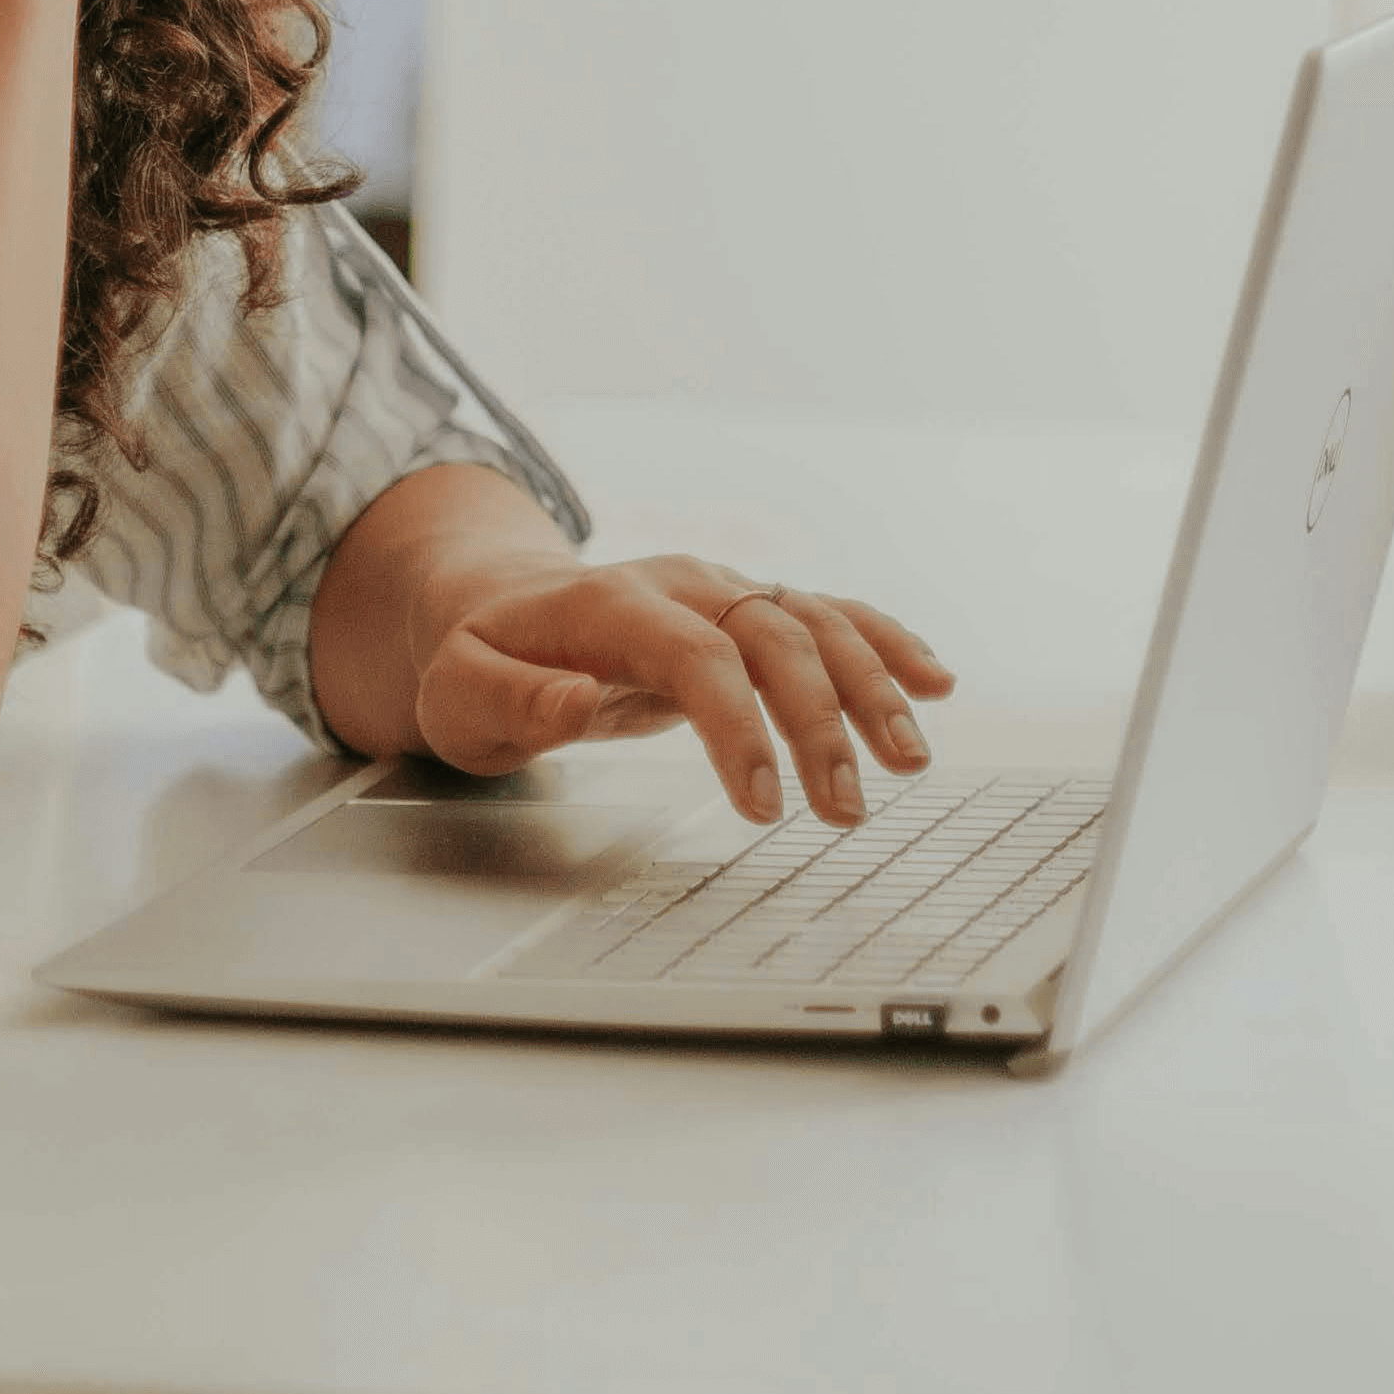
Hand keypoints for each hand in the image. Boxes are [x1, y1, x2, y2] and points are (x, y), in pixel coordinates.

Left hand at [409, 557, 956, 828]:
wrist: (495, 602)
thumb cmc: (477, 659)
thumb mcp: (459, 693)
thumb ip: (512, 700)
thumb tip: (576, 700)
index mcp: (612, 603)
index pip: (695, 653)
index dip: (738, 724)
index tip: (763, 804)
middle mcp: (681, 585)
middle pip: (772, 636)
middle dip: (819, 721)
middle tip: (844, 808)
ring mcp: (721, 591)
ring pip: (814, 622)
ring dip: (871, 686)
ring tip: (910, 760)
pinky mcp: (745, 611)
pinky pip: (826, 617)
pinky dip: (884, 644)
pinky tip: (935, 680)